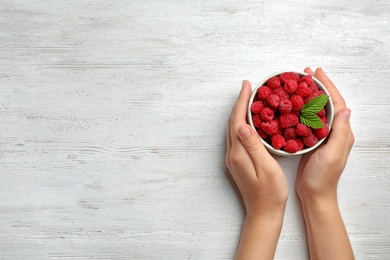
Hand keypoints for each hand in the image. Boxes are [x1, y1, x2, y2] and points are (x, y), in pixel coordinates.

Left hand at [226, 80, 287, 258]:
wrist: (263, 213)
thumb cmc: (270, 193)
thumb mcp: (266, 168)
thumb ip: (253, 146)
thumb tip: (242, 124)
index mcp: (238, 153)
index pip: (237, 120)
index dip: (242, 102)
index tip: (247, 85)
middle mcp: (232, 154)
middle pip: (233, 122)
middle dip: (240, 103)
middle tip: (249, 88)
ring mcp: (233, 158)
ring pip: (234, 128)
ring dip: (240, 112)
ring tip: (251, 99)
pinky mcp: (238, 162)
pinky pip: (238, 136)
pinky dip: (243, 123)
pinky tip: (251, 121)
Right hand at [296, 67, 354, 259]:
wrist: (314, 194)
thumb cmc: (323, 177)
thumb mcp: (333, 154)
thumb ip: (339, 132)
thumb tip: (345, 109)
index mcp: (341, 132)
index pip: (336, 103)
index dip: (327, 86)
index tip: (317, 73)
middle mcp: (334, 132)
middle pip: (326, 103)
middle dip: (318, 86)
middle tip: (306, 73)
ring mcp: (322, 136)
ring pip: (316, 109)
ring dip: (308, 95)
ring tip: (299, 84)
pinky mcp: (311, 141)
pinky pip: (307, 120)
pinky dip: (301, 109)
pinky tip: (292, 105)